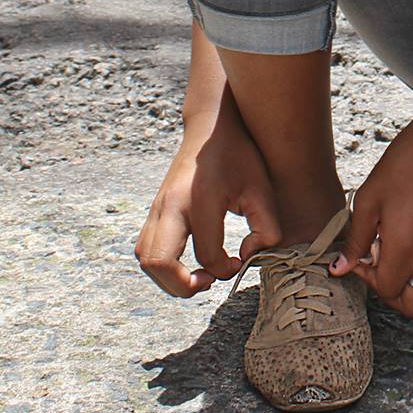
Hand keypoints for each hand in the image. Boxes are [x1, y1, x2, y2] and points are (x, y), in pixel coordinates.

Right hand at [133, 110, 282, 297]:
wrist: (210, 127)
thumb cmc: (240, 156)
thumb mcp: (263, 189)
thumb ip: (267, 228)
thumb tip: (247, 257)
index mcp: (200, 199)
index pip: (206, 254)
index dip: (224, 270)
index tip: (240, 263)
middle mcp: (171, 205)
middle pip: (159, 262)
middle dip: (184, 286)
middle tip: (211, 282)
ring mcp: (157, 208)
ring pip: (145, 258)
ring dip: (169, 279)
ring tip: (199, 276)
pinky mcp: (154, 210)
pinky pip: (145, 248)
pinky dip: (161, 266)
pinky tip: (187, 263)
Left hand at [333, 102, 412, 317]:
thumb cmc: (403, 164)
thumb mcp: (368, 200)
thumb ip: (355, 240)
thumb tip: (340, 269)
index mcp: (406, 248)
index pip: (386, 290)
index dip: (366, 278)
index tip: (358, 255)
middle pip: (412, 304)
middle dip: (390, 294)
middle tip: (374, 265)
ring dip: (401, 273)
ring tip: (386, 238)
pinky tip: (402, 227)